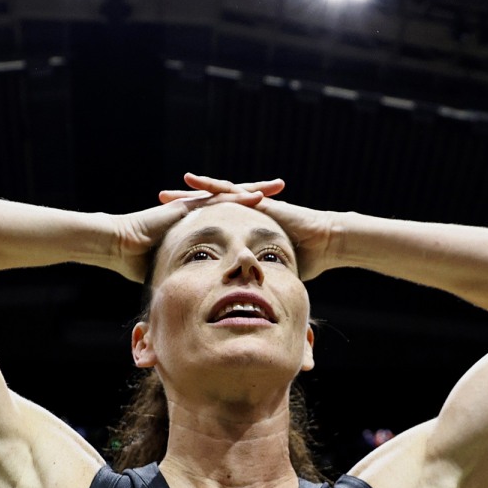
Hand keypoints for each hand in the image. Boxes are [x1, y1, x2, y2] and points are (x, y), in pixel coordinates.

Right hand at [108, 177, 271, 282]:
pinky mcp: (187, 206)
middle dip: (260, 197)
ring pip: (230, 195)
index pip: (230, 219)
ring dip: (255, 191)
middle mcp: (198, 212)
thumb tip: (199, 300)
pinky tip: (256, 197)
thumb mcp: (174, 271)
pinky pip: (217, 200)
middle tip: (282, 191)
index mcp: (198, 226)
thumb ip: (188, 278)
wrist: (120, 246)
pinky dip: (237, 198)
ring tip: (277, 187)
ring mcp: (192, 206)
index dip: (251, 217)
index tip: (273, 217)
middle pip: (235, 202)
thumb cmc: (138, 262)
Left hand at [160, 173, 338, 280]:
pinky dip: (211, 186)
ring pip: (216, 197)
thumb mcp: (275, 274)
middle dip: (185, 208)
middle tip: (160, 206)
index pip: (216, 227)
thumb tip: (253, 307)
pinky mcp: (258, 201)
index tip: (171, 230)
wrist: (327, 241)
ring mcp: (252, 206)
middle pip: (210, 209)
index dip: (194, 228)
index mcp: (248, 230)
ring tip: (168, 192)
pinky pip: (231, 191)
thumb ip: (261, 284)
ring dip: (191, 194)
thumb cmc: (308, 259)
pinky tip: (192, 180)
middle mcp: (247, 215)